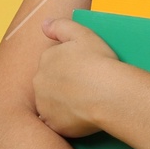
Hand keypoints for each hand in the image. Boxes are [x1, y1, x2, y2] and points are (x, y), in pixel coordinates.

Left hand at [33, 16, 119, 139]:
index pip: (53, 62)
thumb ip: (60, 26)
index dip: (69, 67)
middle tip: (84, 88)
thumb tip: (43, 25)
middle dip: (62, 85)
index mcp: (46, 59)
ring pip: (50, 103)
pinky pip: (55, 123)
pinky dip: (64, 121)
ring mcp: (44, 104)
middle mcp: (39, 81)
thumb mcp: (82, 34)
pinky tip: (79, 117)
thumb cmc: (99, 62)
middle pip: (48, 83)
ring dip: (61, 104)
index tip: (83, 71)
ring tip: (83, 103)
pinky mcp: (53, 124)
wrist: (110, 94)